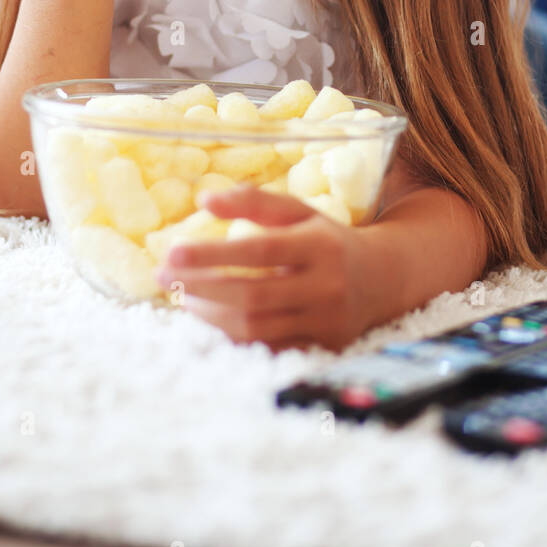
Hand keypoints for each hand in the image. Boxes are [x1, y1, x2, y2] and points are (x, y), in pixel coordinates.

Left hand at [154, 186, 376, 352]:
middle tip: (164, 278)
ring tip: (184, 297)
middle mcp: (326, 285)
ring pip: (256, 327)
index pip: (259, 250)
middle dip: (201, 287)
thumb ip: (253, 200)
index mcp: (320, 244)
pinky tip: (211, 318)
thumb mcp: (297, 211)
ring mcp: (324, 320)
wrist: (382, 277)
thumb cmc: (326, 238)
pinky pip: (267, 347)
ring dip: (211, 315)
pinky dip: (233, 335)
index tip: (172, 252)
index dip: (213, 254)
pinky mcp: (321, 346)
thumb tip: (204, 199)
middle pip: (252, 295)